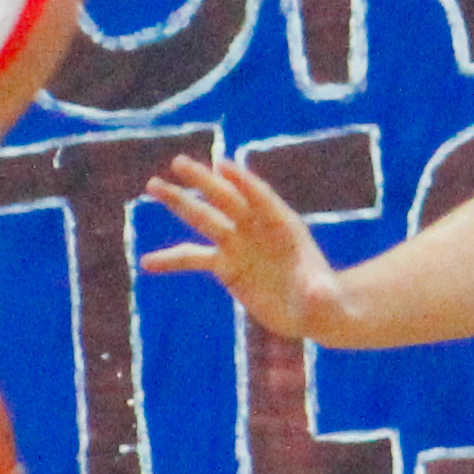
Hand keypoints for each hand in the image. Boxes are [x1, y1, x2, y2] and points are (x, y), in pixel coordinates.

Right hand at [137, 152, 343, 340]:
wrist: (313, 311)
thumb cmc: (326, 302)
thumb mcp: (325, 300)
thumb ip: (320, 293)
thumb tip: (318, 291)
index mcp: (285, 227)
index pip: (262, 198)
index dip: (243, 182)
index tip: (222, 166)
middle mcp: (258, 229)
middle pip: (227, 198)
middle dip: (204, 181)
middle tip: (178, 162)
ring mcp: (239, 244)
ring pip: (205, 218)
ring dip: (180, 202)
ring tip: (152, 185)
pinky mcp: (226, 266)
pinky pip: (194, 258)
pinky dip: (170, 260)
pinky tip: (147, 263)